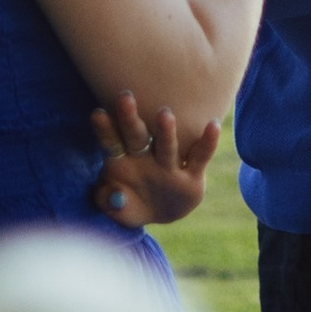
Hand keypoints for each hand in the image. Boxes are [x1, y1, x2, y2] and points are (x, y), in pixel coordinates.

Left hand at [89, 90, 220, 224]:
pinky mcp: (192, 175)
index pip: (112, 142)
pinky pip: (200, 156)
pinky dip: (208, 142)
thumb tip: (114, 195)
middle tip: (125, 97)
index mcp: (123, 161)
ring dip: (165, 131)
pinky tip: (213, 125)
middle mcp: (145, 157)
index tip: (97, 113)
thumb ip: (108, 202)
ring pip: (167, 145)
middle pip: (136, 136)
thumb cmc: (131, 205)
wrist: (160, 214)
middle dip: (130, 118)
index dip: (105, 130)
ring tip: (165, 114)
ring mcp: (169, 165)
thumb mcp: (117, 210)